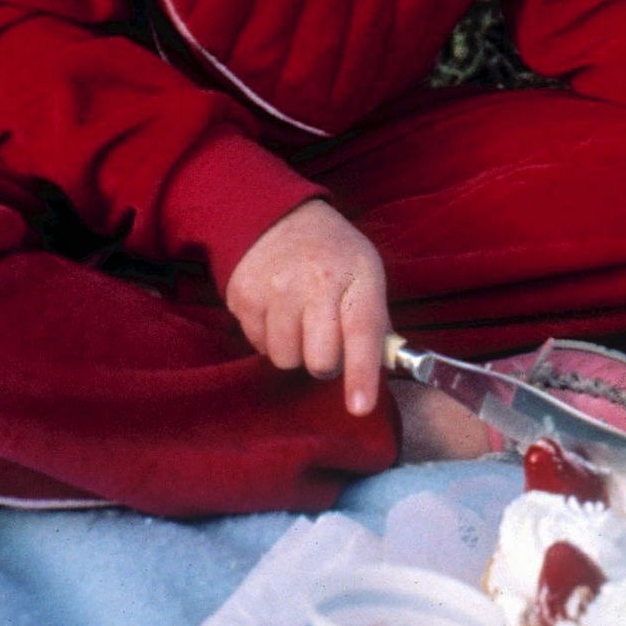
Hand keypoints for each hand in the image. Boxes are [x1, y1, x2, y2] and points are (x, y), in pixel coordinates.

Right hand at [224, 197, 389, 417]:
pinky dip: (269, 337)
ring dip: (294, 350)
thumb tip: (382, 372)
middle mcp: (314, 282)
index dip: (361, 374)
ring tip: (299, 320)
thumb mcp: (366, 273)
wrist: (277, 218)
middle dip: (325, 361)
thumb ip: (375, 322)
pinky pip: (258, 346)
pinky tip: (276, 310)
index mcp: (355, 276)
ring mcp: (274, 289)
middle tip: (325, 337)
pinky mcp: (243, 297)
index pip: (362, 332)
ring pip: (285, 360)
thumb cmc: (332, 254)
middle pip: (320, 361)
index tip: (360, 407)